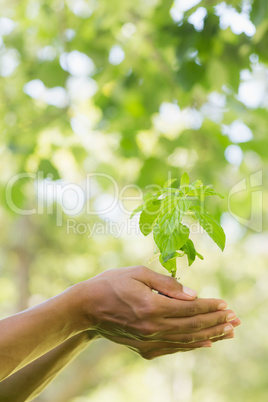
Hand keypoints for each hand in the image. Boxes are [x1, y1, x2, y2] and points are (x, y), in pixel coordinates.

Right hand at [78, 266, 240, 358]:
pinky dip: (191, 346)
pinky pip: (173, 348)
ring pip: (186, 340)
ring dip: (210, 336)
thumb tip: (193, 294)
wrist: (86, 307)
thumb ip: (166, 283)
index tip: (226, 305)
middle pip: (192, 326)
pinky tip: (205, 343)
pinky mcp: (143, 347)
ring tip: (228, 333)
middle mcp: (152, 327)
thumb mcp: (137, 273)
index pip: (190, 308)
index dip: (210, 306)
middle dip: (216, 322)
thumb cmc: (110, 283)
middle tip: (236, 320)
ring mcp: (147, 340)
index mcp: (151, 306)